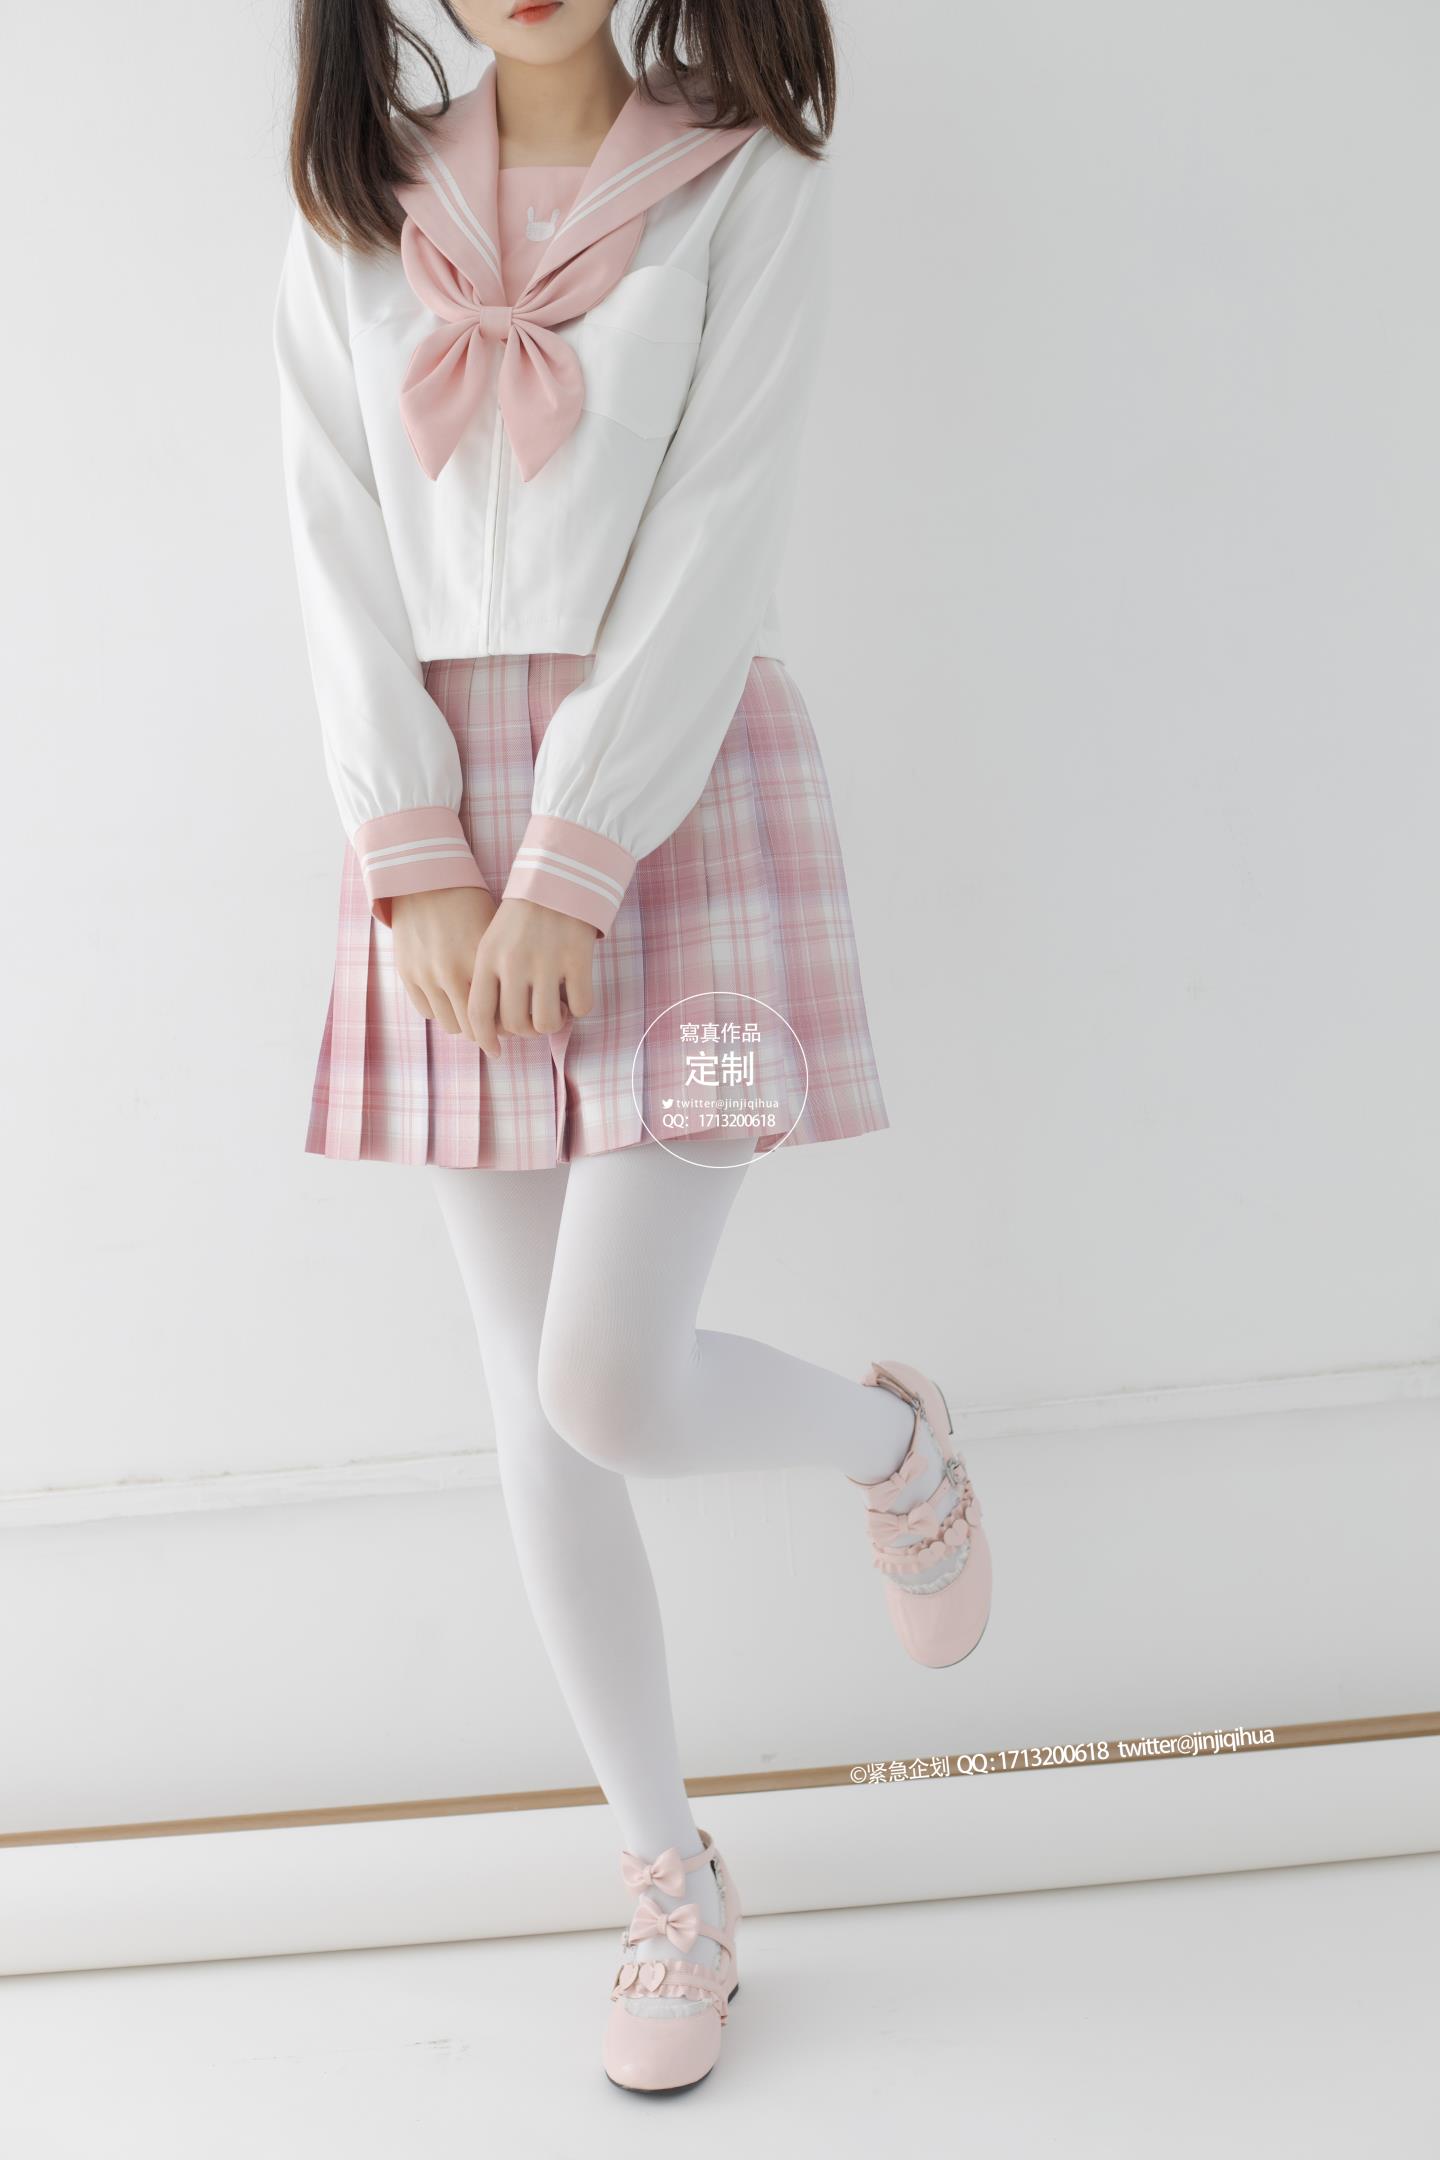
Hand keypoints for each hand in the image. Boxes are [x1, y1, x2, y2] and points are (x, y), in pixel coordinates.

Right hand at [391, 886, 497, 1041]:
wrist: (425, 880)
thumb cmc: (468, 903)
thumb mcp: (492, 933)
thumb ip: (502, 971)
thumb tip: (516, 1007)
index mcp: (479, 961)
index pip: (497, 1015)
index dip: (506, 1026)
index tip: (511, 1024)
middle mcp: (451, 972)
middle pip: (473, 1027)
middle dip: (486, 1031)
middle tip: (494, 1026)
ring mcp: (425, 975)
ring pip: (450, 1025)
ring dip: (463, 1022)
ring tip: (472, 1012)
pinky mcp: (406, 974)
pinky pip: (427, 1011)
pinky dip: (440, 1010)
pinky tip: (449, 998)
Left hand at [468, 896, 597, 1058]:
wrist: (559, 879)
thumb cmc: (522, 916)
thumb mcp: (492, 942)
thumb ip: (489, 980)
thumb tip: (494, 1029)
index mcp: (488, 958)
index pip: (479, 1014)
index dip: (485, 1040)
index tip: (495, 1052)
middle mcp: (515, 962)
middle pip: (516, 1025)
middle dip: (526, 1031)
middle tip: (534, 1019)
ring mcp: (547, 961)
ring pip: (547, 1023)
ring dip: (554, 1023)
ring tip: (557, 1007)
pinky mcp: (578, 959)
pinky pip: (581, 1006)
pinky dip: (580, 1007)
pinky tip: (575, 992)